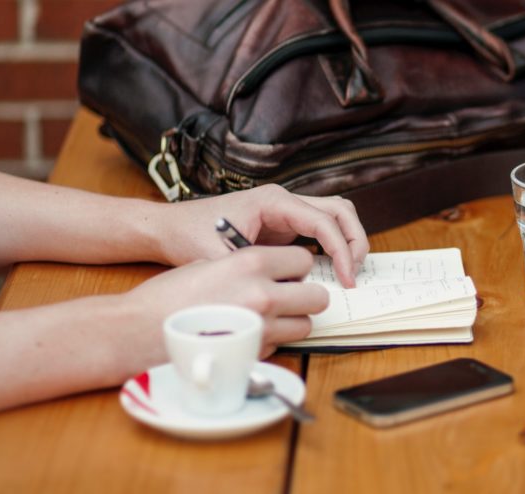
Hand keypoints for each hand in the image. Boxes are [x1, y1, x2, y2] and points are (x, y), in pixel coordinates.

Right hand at [123, 246, 328, 357]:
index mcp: (251, 263)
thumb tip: (272, 273)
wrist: (139, 331)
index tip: (288, 272)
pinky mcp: (254, 354)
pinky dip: (272, 341)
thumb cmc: (168, 296)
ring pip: (305, 326)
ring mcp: (262, 328)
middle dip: (305, 297)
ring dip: (293, 322)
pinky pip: (282, 345)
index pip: (304, 260)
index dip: (297, 267)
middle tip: (289, 297)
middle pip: (317, 297)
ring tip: (268, 318)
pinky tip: (248, 334)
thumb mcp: (209, 263)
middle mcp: (263, 294)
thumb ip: (246, 267)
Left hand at [157, 185, 368, 287]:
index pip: (324, 221)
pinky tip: (330, 271)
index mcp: (273, 201)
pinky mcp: (284, 224)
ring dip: (348, 241)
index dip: (342, 251)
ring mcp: (286, 211)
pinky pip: (321, 229)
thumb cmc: (190, 236)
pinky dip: (334, 246)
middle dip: (355, 241)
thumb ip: (255, 273)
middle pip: (340, 210)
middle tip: (355, 274)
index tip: (346, 279)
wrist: (170, 227)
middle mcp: (284, 200)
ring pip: (335, 215)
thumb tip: (288, 292)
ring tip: (348, 272)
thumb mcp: (221, 258)